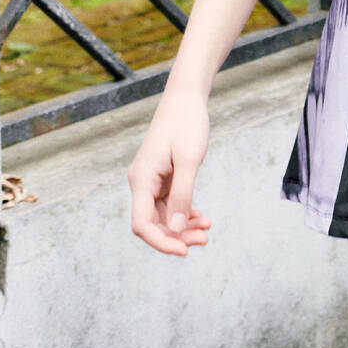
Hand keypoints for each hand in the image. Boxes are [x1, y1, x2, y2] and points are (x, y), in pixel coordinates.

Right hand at [128, 85, 211, 256]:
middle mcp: (141, 183)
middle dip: (177, 236)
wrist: (186, 97)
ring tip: (206, 228)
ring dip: (183, 226)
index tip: (184, 251)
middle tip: (204, 239)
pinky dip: (184, 212)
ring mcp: (151, 181)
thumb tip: (178, 229)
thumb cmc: (187, 123)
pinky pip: (169, 204)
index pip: (142, 225)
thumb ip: (183, 194)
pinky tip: (200, 216)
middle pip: (152, 223)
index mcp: (142, 180)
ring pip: (162, 215)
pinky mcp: (161, 177)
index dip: (161, 242)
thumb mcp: (190, 159)